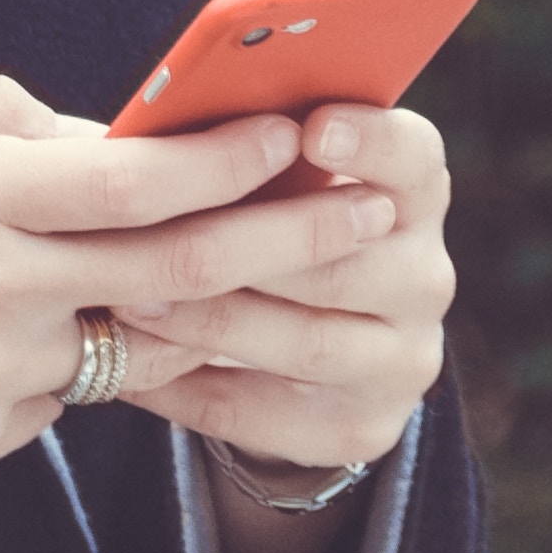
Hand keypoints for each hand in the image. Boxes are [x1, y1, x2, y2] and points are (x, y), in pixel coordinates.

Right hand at [0, 71, 358, 506]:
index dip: (227, 158)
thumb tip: (79, 126)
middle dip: (285, 236)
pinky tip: (51, 327)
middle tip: (366, 217)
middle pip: (173, 266)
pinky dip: (77, 354)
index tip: (294, 136)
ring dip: (196, 308)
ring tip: (261, 278)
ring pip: (130, 338)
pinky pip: (63, 393)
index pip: (132, 176)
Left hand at [107, 104, 456, 482]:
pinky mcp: (362, 428)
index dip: (368, 141)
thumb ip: (244, 146)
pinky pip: (264, 413)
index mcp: (413, 194)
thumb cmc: (264, 221)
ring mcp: (401, 360)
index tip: (311, 127)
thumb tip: (151, 124)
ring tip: (127, 300)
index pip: (413, 158)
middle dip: (243, 246)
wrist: (306, 352)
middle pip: (343, 261)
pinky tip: (128, 364)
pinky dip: (188, 387)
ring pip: (305, 342)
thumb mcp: (272, 178)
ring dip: (209, 321)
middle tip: (156, 231)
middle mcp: (424, 277)